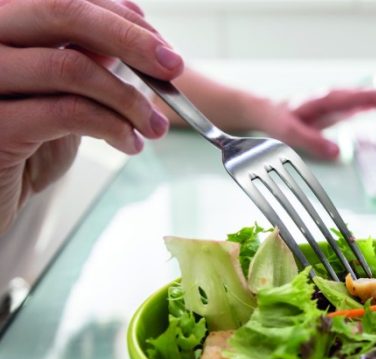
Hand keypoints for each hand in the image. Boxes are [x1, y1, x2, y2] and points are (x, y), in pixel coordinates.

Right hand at [0, 0, 181, 233]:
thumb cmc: (23, 137)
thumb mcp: (56, 87)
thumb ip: (83, 53)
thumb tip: (135, 28)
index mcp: (3, 19)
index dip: (119, 15)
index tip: (160, 44)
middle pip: (62, 11)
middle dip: (130, 38)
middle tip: (173, 68)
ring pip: (70, 67)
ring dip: (128, 97)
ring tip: (154, 126)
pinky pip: (67, 112)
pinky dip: (113, 126)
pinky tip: (129, 143)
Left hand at [254, 89, 375, 159]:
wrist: (267, 110)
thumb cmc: (278, 119)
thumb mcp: (290, 133)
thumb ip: (312, 142)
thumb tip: (337, 153)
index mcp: (333, 97)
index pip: (374, 96)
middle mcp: (343, 95)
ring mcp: (345, 99)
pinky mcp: (345, 107)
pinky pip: (373, 104)